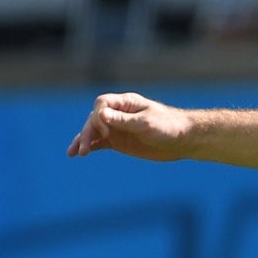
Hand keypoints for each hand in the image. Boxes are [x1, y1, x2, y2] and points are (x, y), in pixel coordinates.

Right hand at [66, 92, 191, 160]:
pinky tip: (79, 153)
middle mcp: (118, 113)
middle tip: (84, 150)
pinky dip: (89, 146)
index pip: (102, 104)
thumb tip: (100, 114)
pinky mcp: (118, 141)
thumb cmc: (169, 127)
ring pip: (93, 131)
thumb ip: (124, 120)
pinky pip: (99, 142)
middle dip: (87, 133)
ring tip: (73, 154)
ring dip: (82, 140)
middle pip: (94, 119)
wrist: (183, 140)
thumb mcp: (146, 123)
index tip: (106, 132)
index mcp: (126, 103)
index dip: (99, 117)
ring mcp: (117, 127)